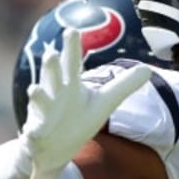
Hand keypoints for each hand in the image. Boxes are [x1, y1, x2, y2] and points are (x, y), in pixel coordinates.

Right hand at [23, 28, 151, 178]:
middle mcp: (54, 95)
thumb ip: (123, 85)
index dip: (72, 48)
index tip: (72, 30)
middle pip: (53, 77)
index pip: (72, 64)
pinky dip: (32, 133)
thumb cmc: (78, 118)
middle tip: (51, 54)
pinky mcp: (36, 134)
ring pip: (39, 102)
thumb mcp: (104, 103)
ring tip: (34, 90)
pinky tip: (30, 133)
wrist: (55, 148)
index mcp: (71, 86)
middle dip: (51, 67)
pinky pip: (32, 133)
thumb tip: (148, 69)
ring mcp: (43, 114)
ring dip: (36, 96)